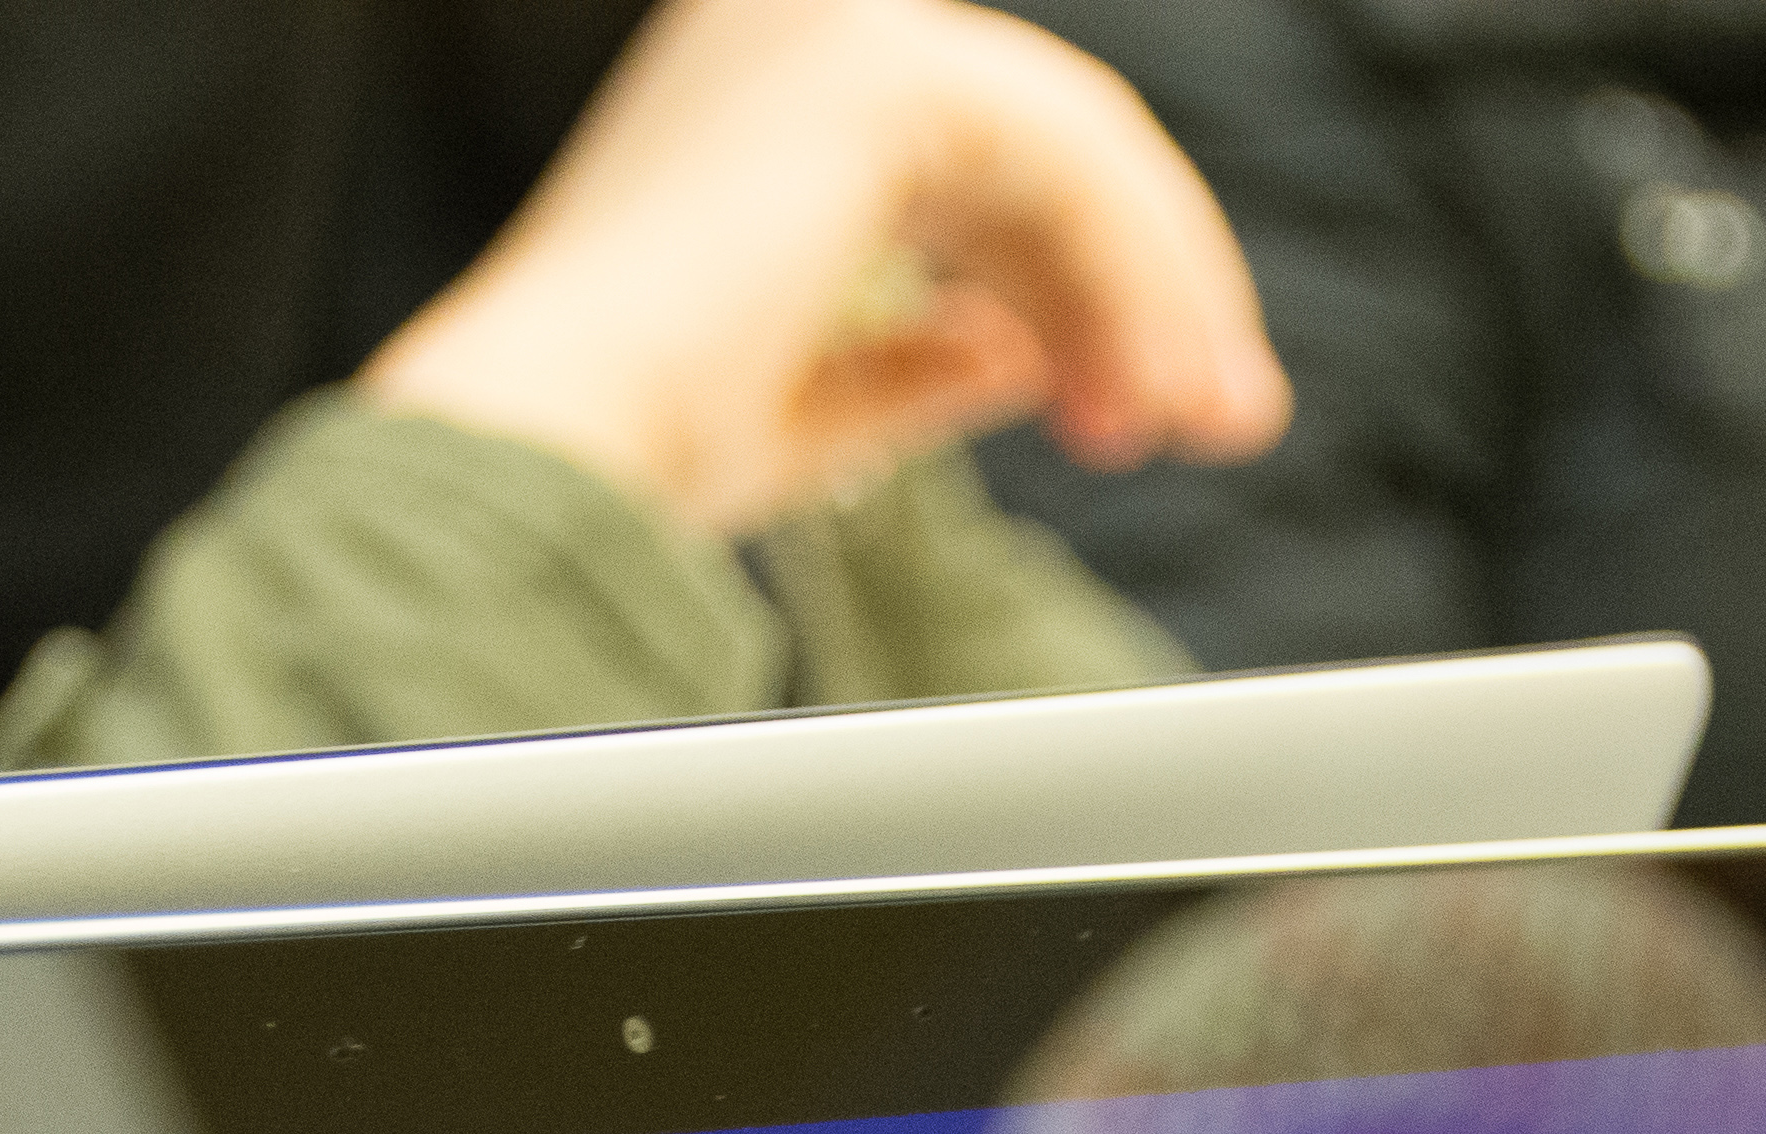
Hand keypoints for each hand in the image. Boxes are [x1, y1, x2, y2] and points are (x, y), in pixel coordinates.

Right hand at [358, 0, 1283, 540]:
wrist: (548, 457)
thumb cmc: (631, 452)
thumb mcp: (807, 402)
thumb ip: (918, 361)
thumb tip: (1021, 353)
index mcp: (751, 93)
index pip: (974, 161)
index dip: (1078, 288)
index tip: (1134, 420)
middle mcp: (784, 28)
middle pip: (1040, 145)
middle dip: (1142, 289)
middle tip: (1218, 424)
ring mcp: (829, 28)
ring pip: (1075, 148)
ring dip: (1158, 292)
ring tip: (1196, 425)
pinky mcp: (879, 70)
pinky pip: (1072, 162)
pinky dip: (1137, 274)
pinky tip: (1155, 381)